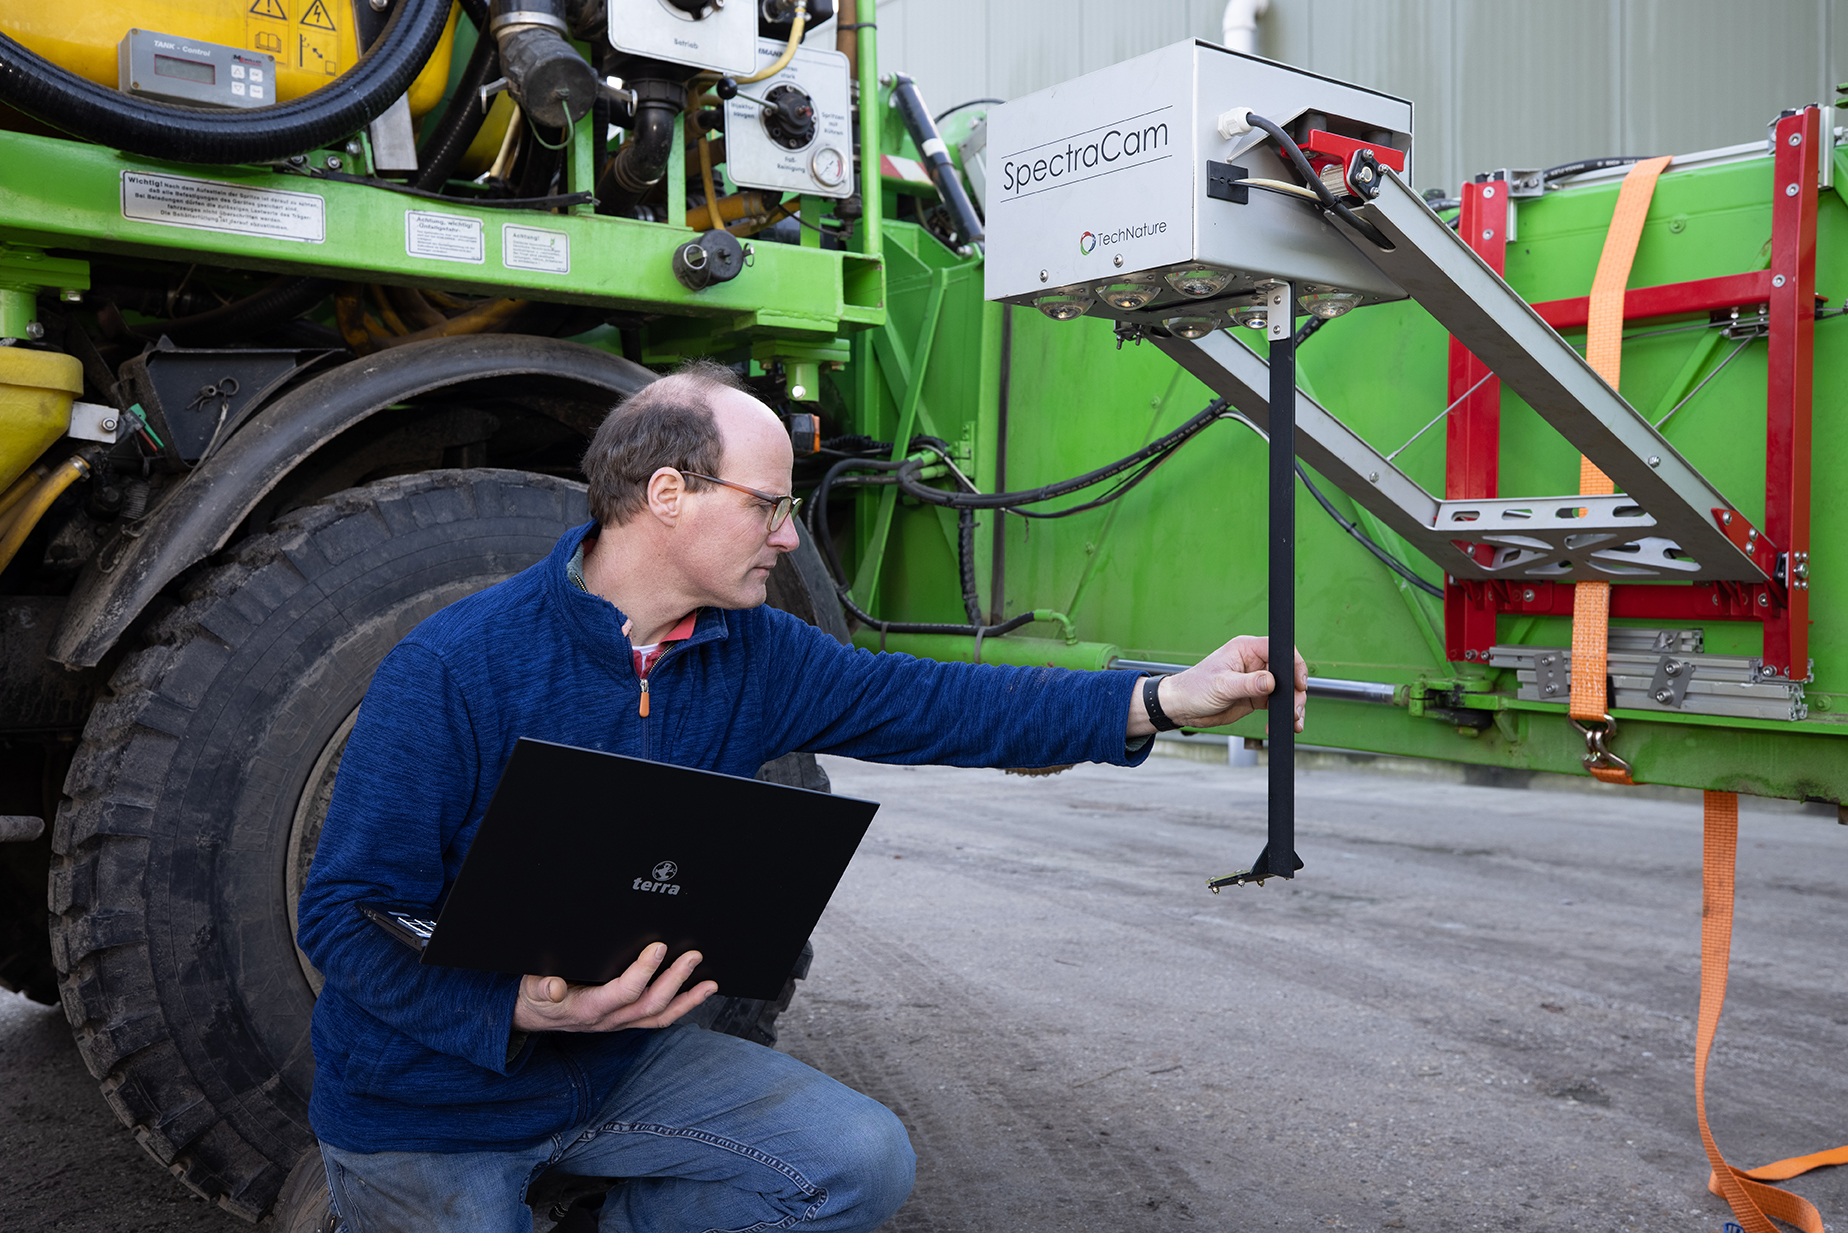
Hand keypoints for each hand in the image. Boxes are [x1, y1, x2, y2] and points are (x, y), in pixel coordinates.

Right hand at [512, 943, 716, 1032]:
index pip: (623, 991)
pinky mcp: (625, 1021)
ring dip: (687, 999)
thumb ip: (542, 987)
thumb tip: (555, 987)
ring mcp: (619, 1023)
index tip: (658, 947)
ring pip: (659, 1016)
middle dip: (675, 980)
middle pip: (649, 1004)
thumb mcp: (532, 988)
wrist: (534, 1015)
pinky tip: (696, 992)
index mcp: (587, 1009)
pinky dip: (680, 1007)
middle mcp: (608, 1020)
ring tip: (709, 984)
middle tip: (693, 956)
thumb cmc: (536, 996)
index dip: (643, 971)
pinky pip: (657, 1019)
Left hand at [1127, 635, 1306, 735]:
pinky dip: (1284, 714)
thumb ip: (1247, 684)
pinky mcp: (1256, 697)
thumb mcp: (1221, 686)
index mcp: (1246, 649)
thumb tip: (1270, 681)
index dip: (1293, 664)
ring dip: (1293, 705)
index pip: (1279, 649)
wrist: (1182, 708)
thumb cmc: (1194, 688)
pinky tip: (1284, 724)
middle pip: (1287, 671)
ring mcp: (1257, 680)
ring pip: (1286, 689)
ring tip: (1293, 720)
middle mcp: (1254, 662)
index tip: (1298, 683)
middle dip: (1296, 691)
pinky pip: (1277, 704)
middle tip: (1294, 709)